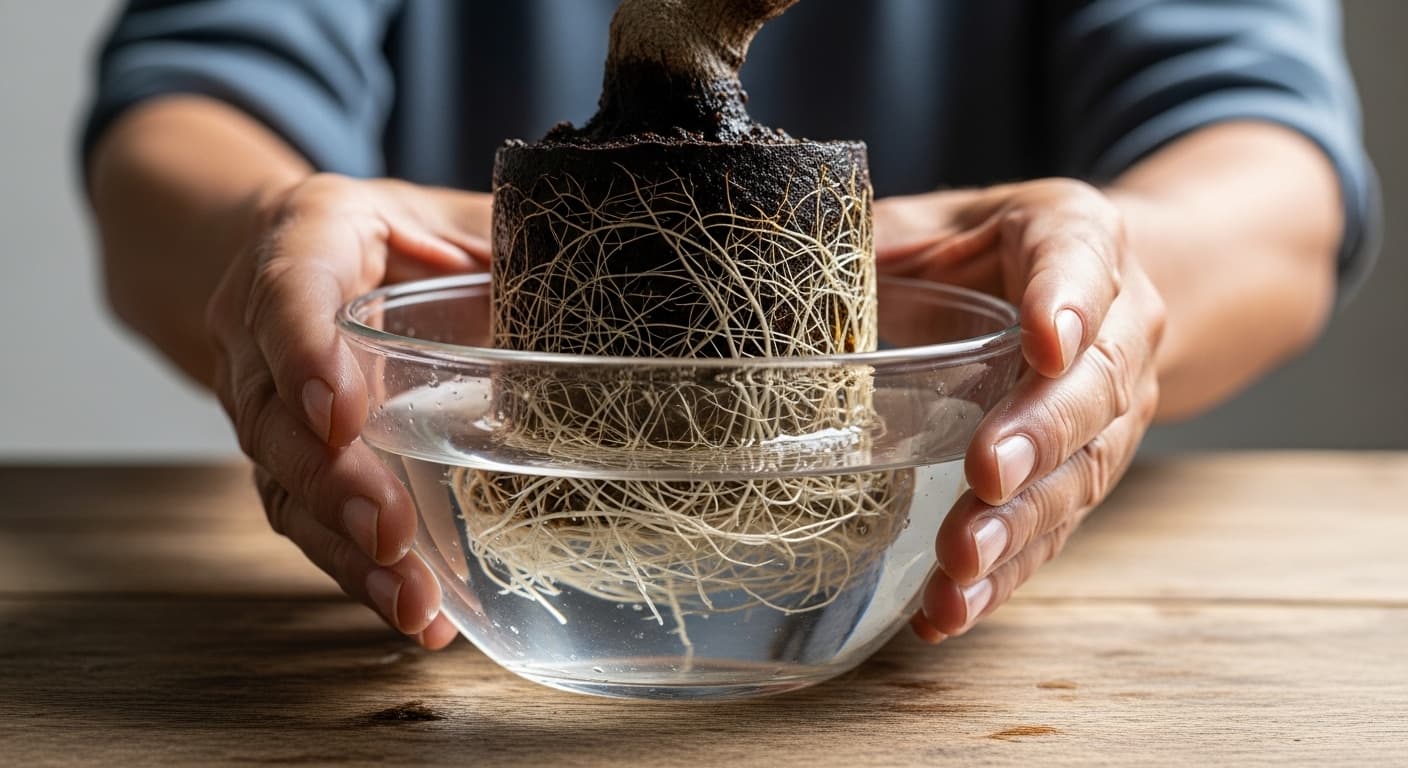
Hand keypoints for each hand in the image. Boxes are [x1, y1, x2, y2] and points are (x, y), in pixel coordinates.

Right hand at [205, 174, 491, 647]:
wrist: (301, 251)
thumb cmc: (400, 233)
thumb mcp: (452, 214)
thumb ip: (505, 239)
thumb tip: (590, 283)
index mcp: (306, 243)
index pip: (290, 294)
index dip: (308, 356)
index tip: (344, 417)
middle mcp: (259, 328)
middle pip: (276, 414)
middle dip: (335, 483)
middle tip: (391, 534)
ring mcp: (263, 401)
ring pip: (283, 482)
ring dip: (346, 549)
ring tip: (412, 601)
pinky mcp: (284, 460)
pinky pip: (307, 520)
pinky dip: (357, 571)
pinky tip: (419, 613)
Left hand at [874, 179, 1165, 642]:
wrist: (1091, 292)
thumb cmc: (987, 249)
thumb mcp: (935, 221)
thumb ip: (876, 240)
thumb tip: (771, 278)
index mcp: (1075, 237)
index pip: (1079, 260)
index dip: (1066, 302)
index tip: (1044, 341)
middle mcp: (1116, 327)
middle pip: (1092, 384)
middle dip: (1040, 433)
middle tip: (988, 473)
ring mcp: (1112, 410)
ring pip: (1083, 469)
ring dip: (1022, 522)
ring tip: (962, 562)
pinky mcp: (1086, 473)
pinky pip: (1056, 528)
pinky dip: (1008, 573)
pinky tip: (954, 607)